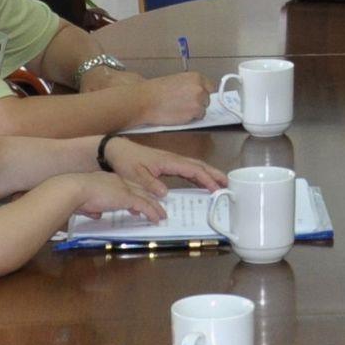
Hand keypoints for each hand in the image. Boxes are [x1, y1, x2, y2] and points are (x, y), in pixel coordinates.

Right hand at [54, 170, 166, 222]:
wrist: (74, 189)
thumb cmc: (74, 195)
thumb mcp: (85, 203)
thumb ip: (92, 208)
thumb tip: (96, 214)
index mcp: (108, 180)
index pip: (127, 186)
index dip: (135, 193)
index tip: (141, 200)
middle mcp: (118, 182)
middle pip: (140, 190)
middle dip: (150, 198)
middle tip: (158, 206)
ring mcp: (124, 189)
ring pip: (145, 198)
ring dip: (155, 207)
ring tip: (162, 215)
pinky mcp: (126, 198)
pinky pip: (144, 206)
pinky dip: (152, 213)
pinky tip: (156, 219)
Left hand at [105, 138, 226, 193]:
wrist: (116, 150)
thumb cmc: (126, 161)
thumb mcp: (135, 175)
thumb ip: (150, 184)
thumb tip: (165, 193)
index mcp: (168, 161)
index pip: (192, 170)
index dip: (206, 179)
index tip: (216, 188)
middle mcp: (173, 159)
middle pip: (199, 165)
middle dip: (214, 174)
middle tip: (228, 183)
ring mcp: (171, 160)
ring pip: (195, 166)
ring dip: (208, 173)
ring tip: (220, 183)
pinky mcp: (167, 163)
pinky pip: (187, 169)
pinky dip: (198, 174)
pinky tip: (200, 182)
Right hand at [124, 70, 208, 124]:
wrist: (146, 100)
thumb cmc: (156, 91)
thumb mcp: (177, 81)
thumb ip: (190, 86)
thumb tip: (197, 94)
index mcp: (196, 77)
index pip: (210, 87)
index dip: (203, 94)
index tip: (197, 98)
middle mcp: (200, 87)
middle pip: (208, 99)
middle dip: (199, 103)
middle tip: (184, 105)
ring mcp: (199, 100)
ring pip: (203, 110)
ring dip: (194, 112)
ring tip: (178, 110)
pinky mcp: (195, 112)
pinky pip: (198, 118)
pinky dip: (190, 119)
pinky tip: (178, 115)